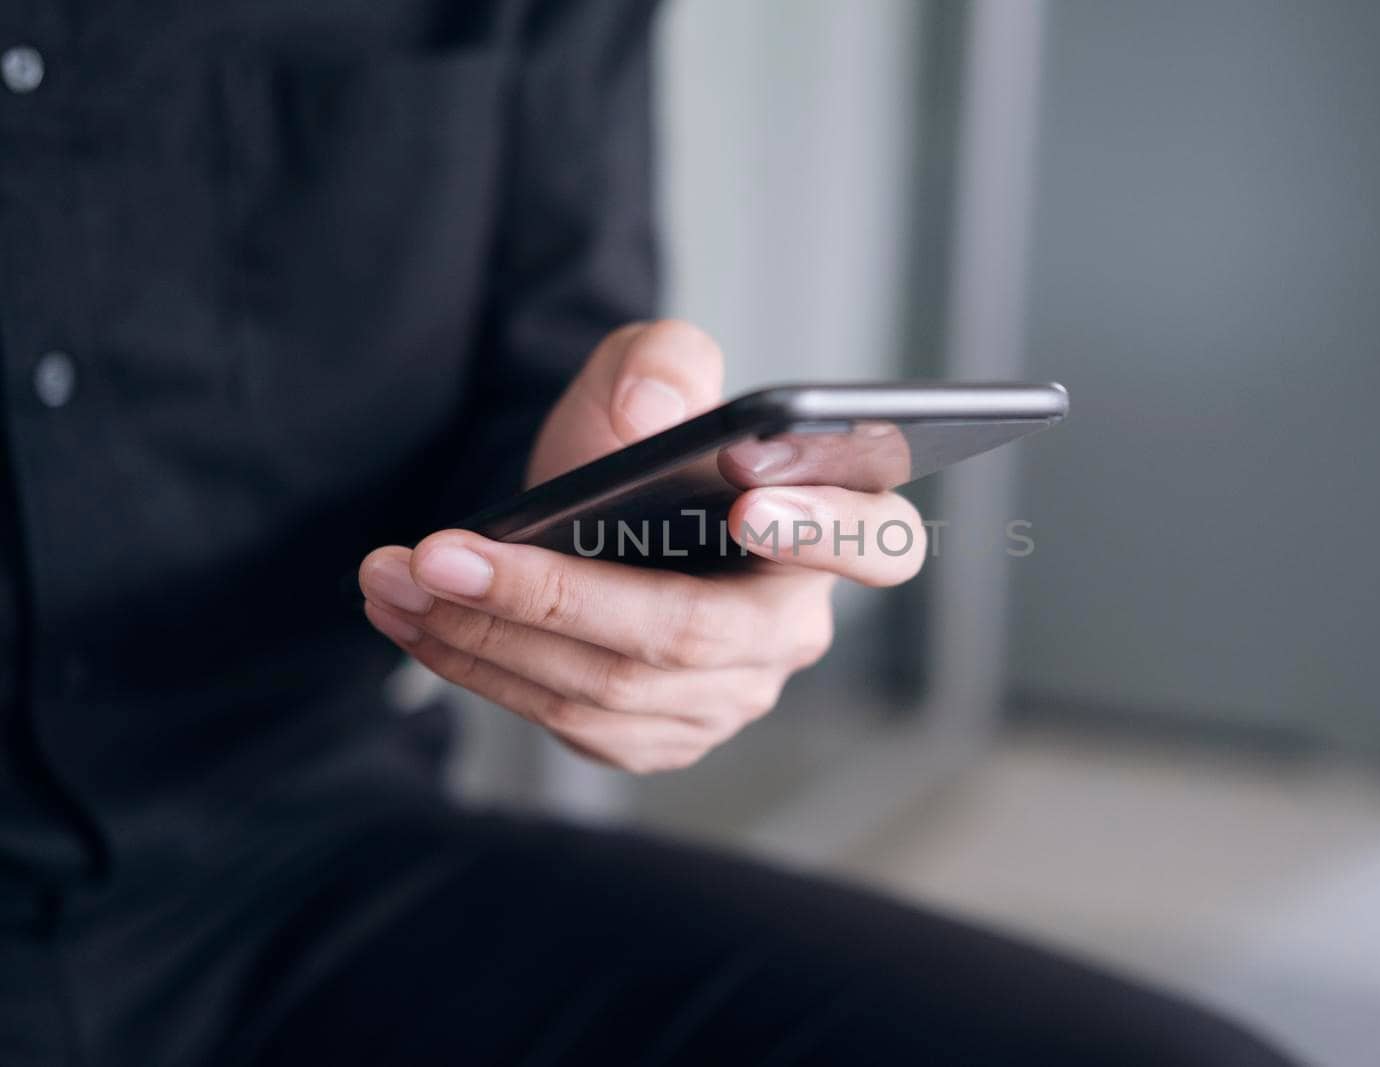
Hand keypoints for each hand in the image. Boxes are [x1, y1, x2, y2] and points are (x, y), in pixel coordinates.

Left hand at [359, 321, 925, 772]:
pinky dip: (481, 670)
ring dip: (485, 635)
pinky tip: (418, 622)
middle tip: (441, 554)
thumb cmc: (640, 445)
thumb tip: (652, 410)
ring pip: (611, 690)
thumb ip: (663, 361)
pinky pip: (569, 722)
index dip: (823, 531)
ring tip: (393, 577)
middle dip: (554, 597)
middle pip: (692, 636)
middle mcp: (791, 627)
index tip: (746, 504)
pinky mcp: (660, 734)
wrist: (593, 515)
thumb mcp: (649, 372)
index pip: (877, 541)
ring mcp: (729, 695)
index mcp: (830, 528)